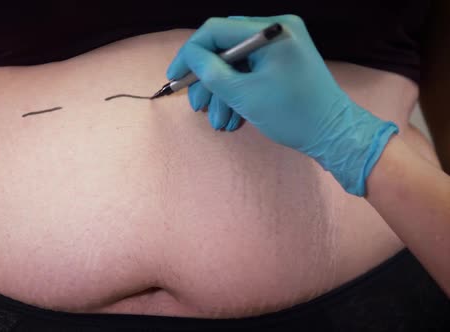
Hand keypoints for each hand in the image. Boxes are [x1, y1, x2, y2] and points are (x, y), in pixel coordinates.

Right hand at [166, 15, 398, 195]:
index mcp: (272, 30)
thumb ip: (211, 72)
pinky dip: (239, 91)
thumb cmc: (292, 114)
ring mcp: (282, 45)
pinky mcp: (284, 61)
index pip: (216, 29)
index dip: (190, 52)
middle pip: (225, 47)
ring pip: (236, 62)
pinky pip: (252, 70)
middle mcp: (278, 29)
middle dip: (208, 79)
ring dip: (223, 92)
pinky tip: (232, 117)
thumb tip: (189, 57)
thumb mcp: (244, 95)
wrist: (334, 134)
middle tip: (197, 105)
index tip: (174, 77)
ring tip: (218, 121)